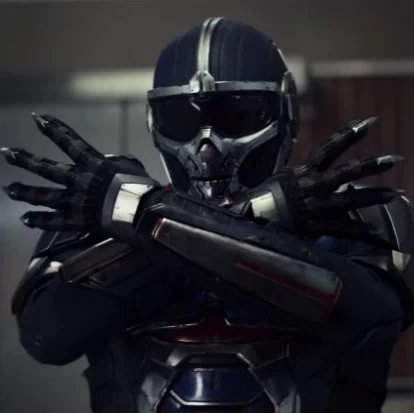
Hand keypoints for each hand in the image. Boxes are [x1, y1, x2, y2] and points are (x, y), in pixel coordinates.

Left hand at [2, 114, 147, 231]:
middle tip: (8, 154)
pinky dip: (39, 221)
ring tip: (10, 189)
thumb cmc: (139, 186)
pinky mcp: (77, 220)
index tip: (38, 119)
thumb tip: (107, 160)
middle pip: (46, 168)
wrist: (141, 211)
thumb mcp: (130, 165)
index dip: (53, 129)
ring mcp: (75, 201)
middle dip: (25, 160)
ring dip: (24, 192)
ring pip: (43, 195)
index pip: (69, 141)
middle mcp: (78, 179)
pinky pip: (53, 222)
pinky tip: (26, 219)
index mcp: (93, 163)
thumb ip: (115, 161)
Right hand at [261, 117, 403, 242]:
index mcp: (305, 171)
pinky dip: (359, 231)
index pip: (330, 148)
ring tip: (396, 193)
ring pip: (350, 200)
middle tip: (394, 159)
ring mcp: (318, 206)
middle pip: (346, 173)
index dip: (349, 134)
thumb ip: (304, 172)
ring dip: (374, 196)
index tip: (370, 122)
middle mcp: (315, 186)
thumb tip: (317, 166)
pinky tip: (378, 233)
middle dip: (371, 166)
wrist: (255, 216)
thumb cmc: (267, 194)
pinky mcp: (317, 226)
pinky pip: (341, 229)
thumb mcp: (285, 176)